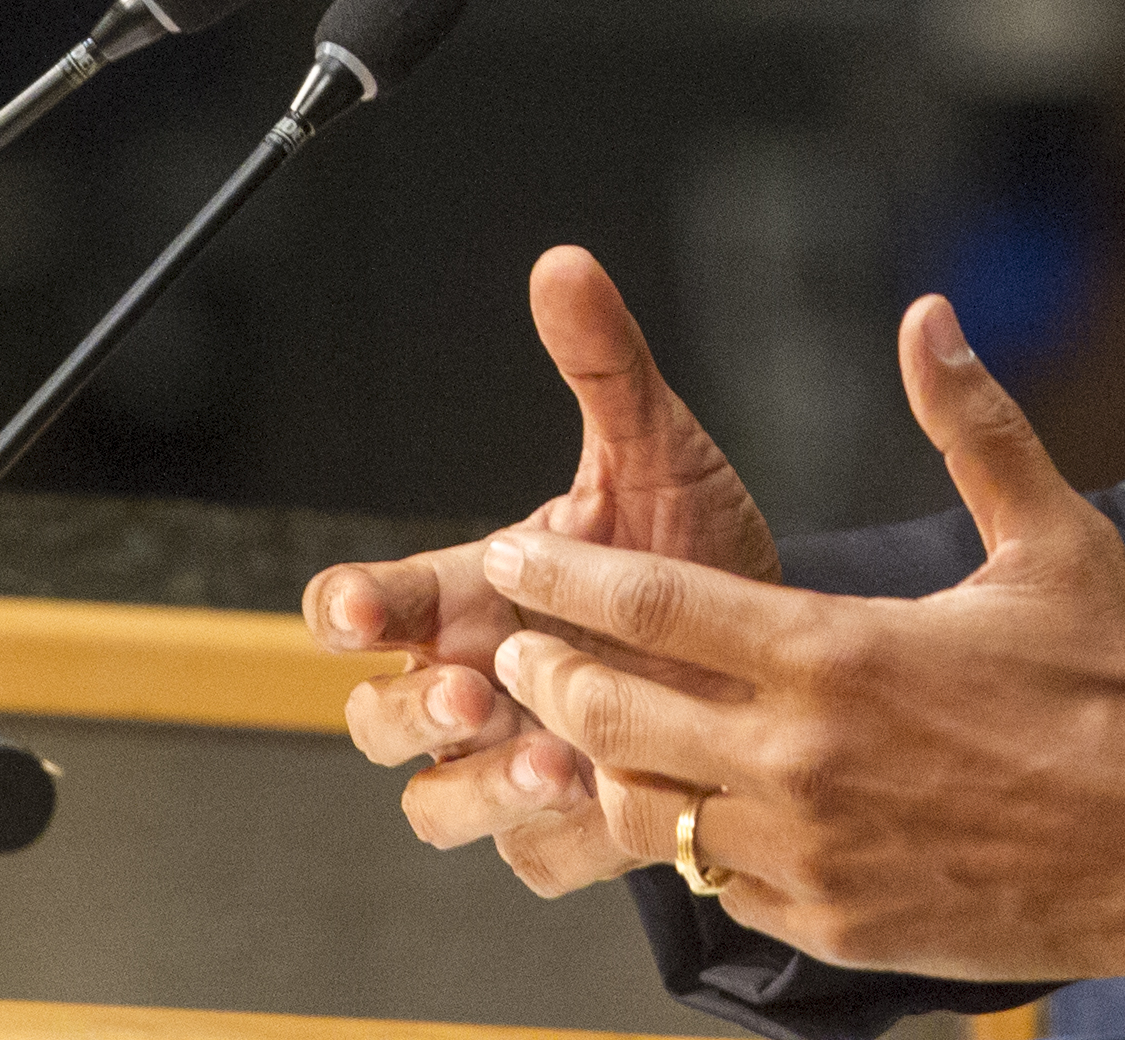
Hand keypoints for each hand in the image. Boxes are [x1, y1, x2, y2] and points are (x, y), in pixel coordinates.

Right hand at [307, 245, 777, 894]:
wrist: (778, 657)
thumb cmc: (691, 556)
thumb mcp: (657, 454)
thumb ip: (605, 367)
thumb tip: (565, 264)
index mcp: (468, 595)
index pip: (362, 605)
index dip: (345, 607)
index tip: (353, 607)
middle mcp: (473, 686)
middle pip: (375, 717)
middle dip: (409, 706)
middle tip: (470, 688)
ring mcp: (512, 764)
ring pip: (438, 802)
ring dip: (484, 785)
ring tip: (560, 759)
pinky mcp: (570, 833)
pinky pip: (534, 859)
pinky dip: (562, 838)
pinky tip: (614, 806)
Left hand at [485, 295, 1124, 988]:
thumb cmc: (1122, 691)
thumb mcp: (1056, 541)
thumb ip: (974, 426)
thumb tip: (929, 317)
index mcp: (838, 652)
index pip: (652, 603)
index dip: (563, 577)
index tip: (512, 555)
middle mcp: (803, 759)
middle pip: (609, 715)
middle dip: (548, 674)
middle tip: (517, 645)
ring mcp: (809, 855)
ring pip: (643, 812)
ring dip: (599, 766)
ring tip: (582, 727)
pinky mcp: (829, 927)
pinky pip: (711, 887)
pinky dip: (681, 843)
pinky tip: (684, 806)